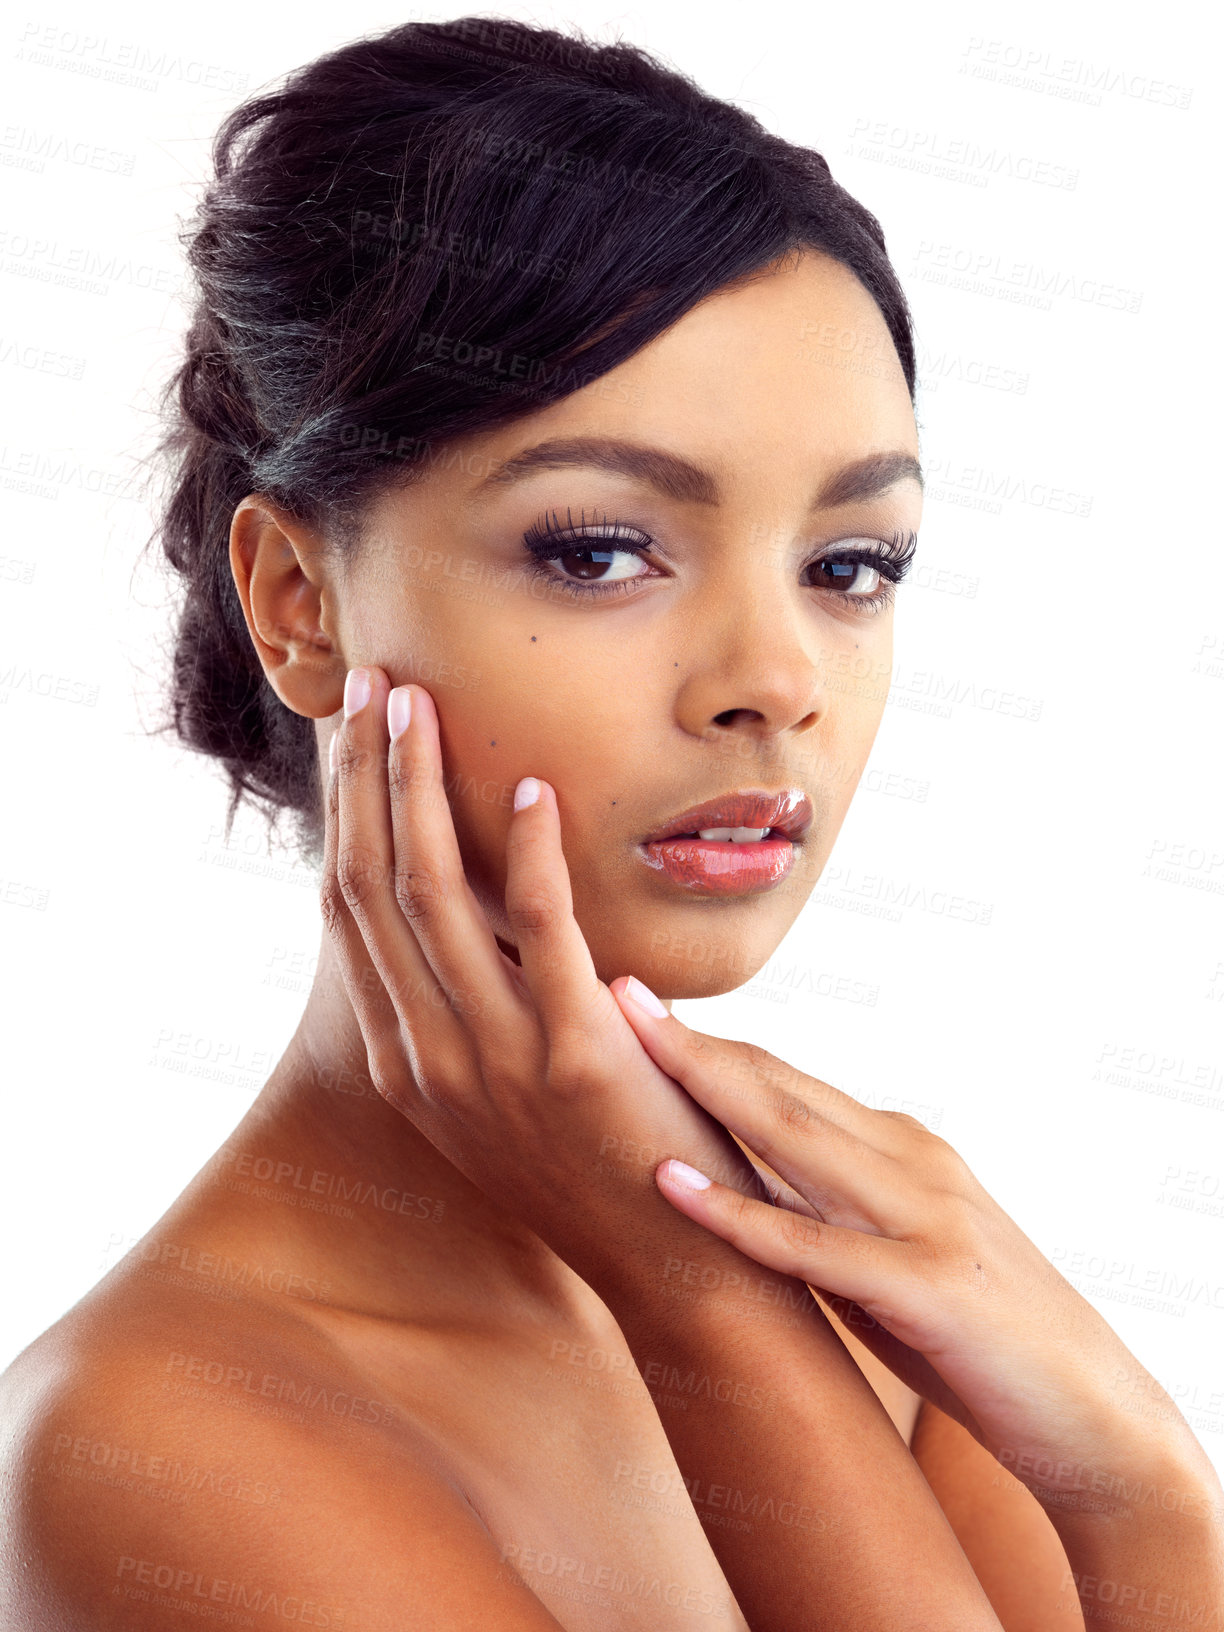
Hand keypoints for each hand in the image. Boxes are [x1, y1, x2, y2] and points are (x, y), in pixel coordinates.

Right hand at [319, 667, 766, 1301]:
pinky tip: (536, 787)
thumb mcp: (499, 1092)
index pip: (348, 912)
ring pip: (430, 892)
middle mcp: (425, 1057)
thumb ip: (469, 1009)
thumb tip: (471, 914)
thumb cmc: (597, 1165)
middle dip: (365, 776)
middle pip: (370, 885)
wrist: (672, 1266)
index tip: (350, 739)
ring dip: (421, 786)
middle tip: (371, 685)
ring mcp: (492, 1059)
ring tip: (421, 702)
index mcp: (403, 1060)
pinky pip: (539, 929)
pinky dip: (530, 850)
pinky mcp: (574, 1054)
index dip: (345, 815)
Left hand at [609, 997, 1194, 1499]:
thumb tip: (733, 1183)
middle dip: (692, 1039)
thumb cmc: (974, 1335)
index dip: (707, 1042)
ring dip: (706, 1087)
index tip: (635, 1006)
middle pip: (780, 1086)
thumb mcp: (888, 1251)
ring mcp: (924, 1217)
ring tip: (632, 1045)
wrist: (1091, 1411)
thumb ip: (824, 1209)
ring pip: (794, 1138)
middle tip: (615, 991)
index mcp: (898, 1147)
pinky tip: (672, 1185)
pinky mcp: (930, 1286)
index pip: (786, 1080)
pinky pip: (817, 1245)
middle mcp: (910, 1160)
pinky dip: (738, 1215)